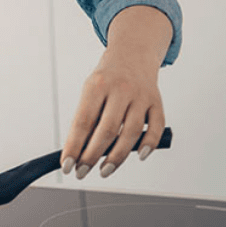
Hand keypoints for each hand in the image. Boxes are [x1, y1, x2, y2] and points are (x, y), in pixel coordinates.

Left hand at [60, 6, 172, 179]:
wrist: (132, 54)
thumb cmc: (107, 78)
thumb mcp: (91, 90)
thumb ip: (88, 117)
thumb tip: (79, 150)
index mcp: (97, 85)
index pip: (83, 121)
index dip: (74, 146)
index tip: (67, 164)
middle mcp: (120, 90)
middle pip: (107, 130)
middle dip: (92, 156)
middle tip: (82, 172)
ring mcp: (141, 96)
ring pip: (131, 132)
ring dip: (117, 157)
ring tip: (104, 170)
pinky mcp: (157, 102)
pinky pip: (155, 127)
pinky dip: (148, 144)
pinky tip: (138, 156)